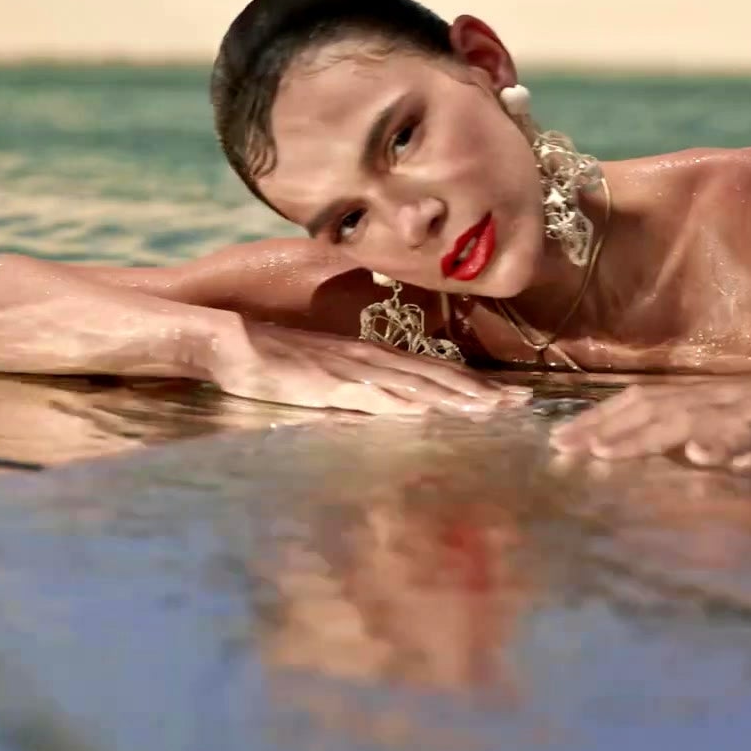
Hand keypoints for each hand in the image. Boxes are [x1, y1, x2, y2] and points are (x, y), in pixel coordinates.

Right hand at [208, 317, 526, 414]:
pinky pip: (367, 395)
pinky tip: (424, 412)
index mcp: (371, 356)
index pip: (434, 371)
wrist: (226, 338)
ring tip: (493, 408)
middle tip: (524, 403)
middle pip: (435, 378)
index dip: (473, 384)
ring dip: (453, 398)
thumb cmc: (272, 355)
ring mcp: (347, 372)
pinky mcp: (322, 385)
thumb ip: (360, 381)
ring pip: (412, 386)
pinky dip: (399, 403)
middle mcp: (368, 360)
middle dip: (481, 392)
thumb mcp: (326, 368)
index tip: (510, 395)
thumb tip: (397, 398)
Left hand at [548, 365, 750, 466]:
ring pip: (689, 419)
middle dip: (603, 429)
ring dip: (643, 435)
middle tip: (560, 449)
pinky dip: (724, 442)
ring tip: (603, 453)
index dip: (601, 419)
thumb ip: (718, 437)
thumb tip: (682, 455)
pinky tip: (699, 456)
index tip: (561, 440)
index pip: (644, 403)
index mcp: (710, 398)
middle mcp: (720, 397)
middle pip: (651, 409)